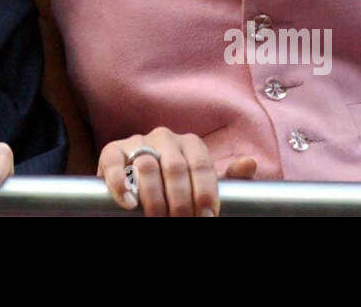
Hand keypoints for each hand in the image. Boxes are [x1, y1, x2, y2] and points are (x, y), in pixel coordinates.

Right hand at [98, 126, 257, 216]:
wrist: (140, 193)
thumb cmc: (177, 191)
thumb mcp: (204, 188)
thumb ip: (230, 180)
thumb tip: (248, 163)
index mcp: (190, 144)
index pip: (201, 165)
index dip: (204, 194)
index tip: (206, 218)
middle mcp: (164, 137)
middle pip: (175, 168)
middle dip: (180, 202)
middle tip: (181, 223)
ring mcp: (137, 142)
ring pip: (146, 166)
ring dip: (153, 199)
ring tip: (157, 219)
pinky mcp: (112, 152)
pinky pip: (114, 164)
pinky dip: (120, 184)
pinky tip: (129, 203)